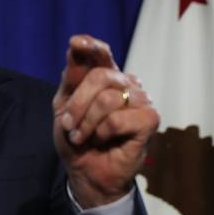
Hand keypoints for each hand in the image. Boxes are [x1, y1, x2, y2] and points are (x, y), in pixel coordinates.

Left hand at [52, 34, 159, 207]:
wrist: (85, 170)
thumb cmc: (77, 137)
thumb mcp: (63, 106)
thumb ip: (71, 78)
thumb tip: (75, 45)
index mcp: (104, 76)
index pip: (101, 54)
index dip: (91, 47)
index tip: (76, 44)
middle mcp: (126, 83)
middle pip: (100, 76)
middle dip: (77, 104)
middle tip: (67, 125)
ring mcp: (140, 100)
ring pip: (109, 98)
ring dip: (87, 122)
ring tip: (82, 136)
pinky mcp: (150, 121)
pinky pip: (119, 118)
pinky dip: (103, 132)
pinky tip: (103, 140)